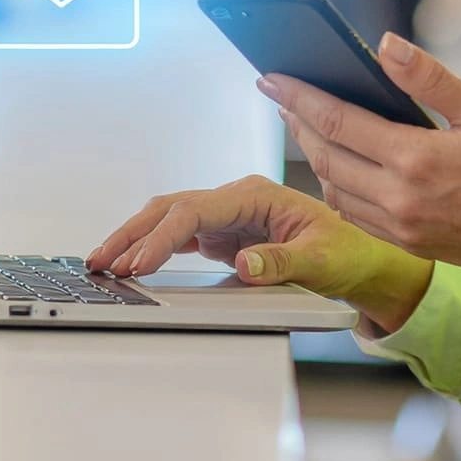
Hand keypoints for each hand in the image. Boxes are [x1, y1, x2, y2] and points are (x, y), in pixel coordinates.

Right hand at [86, 174, 433, 333]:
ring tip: (102, 264)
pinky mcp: (222, 236)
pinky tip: (130, 264)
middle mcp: (235, 200)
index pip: (195, 211)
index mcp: (256, 195)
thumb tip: (245, 266)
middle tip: (101, 262)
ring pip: (167, 219)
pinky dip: (150, 248)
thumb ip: (282, 263)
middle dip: (133, 233)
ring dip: (135, 239)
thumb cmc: (346, 252)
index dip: (162, 237)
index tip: (139, 264)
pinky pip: (177, 236)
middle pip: (170, 208)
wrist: (360, 259)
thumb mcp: (321, 260)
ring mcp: (226, 216)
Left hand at [264, 34, 460, 305]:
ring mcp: (401, 227)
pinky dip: (336, 186)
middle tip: (280, 95)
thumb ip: (429, 79)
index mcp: (415, 160)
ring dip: (313, 156)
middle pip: (325, 156)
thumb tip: (385, 45)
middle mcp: (399, 199)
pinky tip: (339, 166)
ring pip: (334, 188)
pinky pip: (355, 214)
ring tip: (305, 125)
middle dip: (297, 122)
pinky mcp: (408, 244)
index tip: (272, 77)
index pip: (338, 122)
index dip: (299, 97)